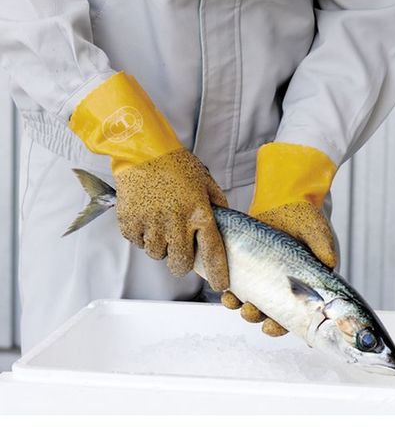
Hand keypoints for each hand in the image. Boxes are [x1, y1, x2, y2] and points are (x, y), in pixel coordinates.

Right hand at [69, 72, 228, 290]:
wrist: (142, 150)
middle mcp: (176, 222)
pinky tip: (146, 217)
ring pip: (157, 255)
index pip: (212, 251)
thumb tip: (222, 222)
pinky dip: (142, 236)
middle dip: (181, 262)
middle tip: (179, 249)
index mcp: (199, 212)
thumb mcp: (204, 180)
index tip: (219, 285)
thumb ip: (216, 203)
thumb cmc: (176, 163)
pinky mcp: (130, 223)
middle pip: (181, 264)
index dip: (217, 272)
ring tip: (160, 223)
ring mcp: (151, 224)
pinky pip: (138, 243)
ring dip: (160, 246)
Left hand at [220, 142, 337, 336]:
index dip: (281, 326)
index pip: (293, 315)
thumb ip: (324, 248)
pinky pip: (237, 282)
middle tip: (249, 311)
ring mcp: (263, 275)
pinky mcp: (247, 263)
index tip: (270, 327)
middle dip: (256, 317)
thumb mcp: (318, 232)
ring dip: (239, 307)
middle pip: (267, 312)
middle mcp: (281, 284)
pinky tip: (225, 289)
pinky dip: (230, 289)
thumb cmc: (306, 219)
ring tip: (232, 301)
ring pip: (250, 301)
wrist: (285, 200)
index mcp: (302, 285)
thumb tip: (330, 264)